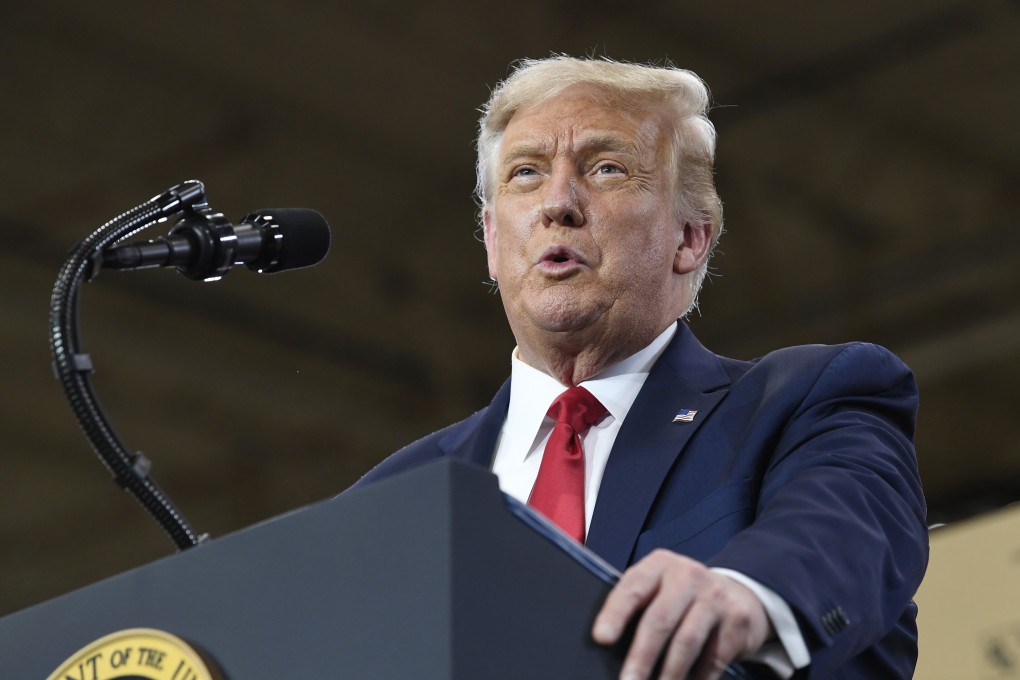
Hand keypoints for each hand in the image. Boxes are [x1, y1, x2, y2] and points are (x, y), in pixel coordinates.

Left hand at [593, 549, 772, 679]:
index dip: (615, 614)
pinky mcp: (738, 619)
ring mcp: (715, 596)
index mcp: (659, 565)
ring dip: (669, 674)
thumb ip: (637, 605)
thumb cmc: (682, 597)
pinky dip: (698, 679)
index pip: (633, 588)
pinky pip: (714, 658)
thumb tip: (608, 646)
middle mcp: (687, 575)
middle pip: (659, 619)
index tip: (601, 638)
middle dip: (641, 656)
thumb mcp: (658, 588)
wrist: (738, 593)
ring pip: (687, 641)